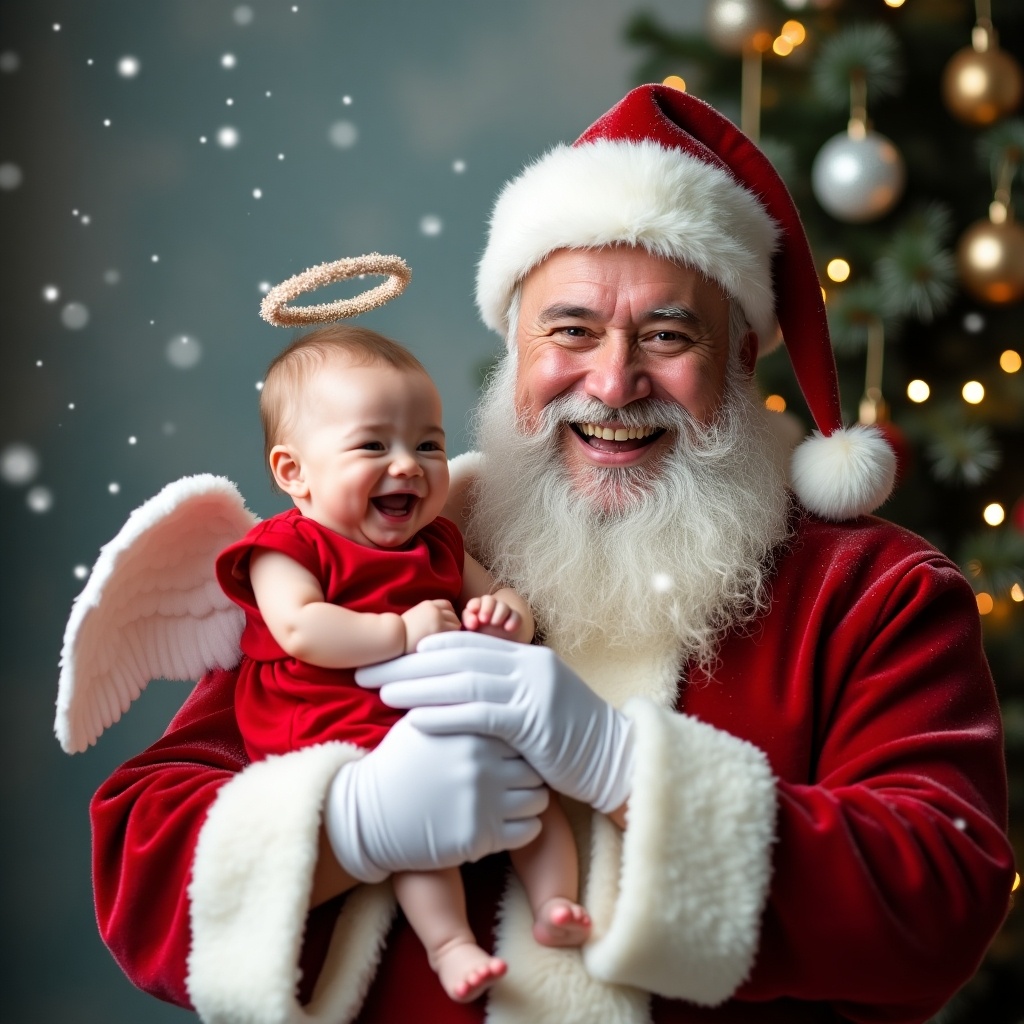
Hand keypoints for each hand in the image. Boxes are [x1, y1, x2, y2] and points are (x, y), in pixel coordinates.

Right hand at [325, 715, 547, 882]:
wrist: (367, 813)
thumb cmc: (397, 764)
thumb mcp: (421, 721)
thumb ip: (454, 702)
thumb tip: (482, 679)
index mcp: (471, 733)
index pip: (521, 732)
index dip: (519, 742)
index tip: (512, 750)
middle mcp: (482, 766)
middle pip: (533, 766)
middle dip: (528, 771)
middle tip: (515, 778)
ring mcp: (483, 803)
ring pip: (538, 799)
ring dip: (530, 800)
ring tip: (512, 799)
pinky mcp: (481, 837)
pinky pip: (529, 831)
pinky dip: (525, 826)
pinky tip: (507, 821)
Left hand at [356, 632, 633, 813]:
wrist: (617, 759)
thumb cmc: (570, 739)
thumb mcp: (536, 704)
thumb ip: (502, 691)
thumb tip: (457, 690)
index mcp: (526, 657)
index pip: (465, 643)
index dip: (422, 648)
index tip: (387, 656)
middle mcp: (528, 665)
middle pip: (455, 657)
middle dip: (406, 663)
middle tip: (365, 671)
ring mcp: (533, 690)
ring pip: (463, 681)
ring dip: (417, 686)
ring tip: (379, 691)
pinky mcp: (535, 721)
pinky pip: (481, 713)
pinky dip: (446, 713)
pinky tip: (415, 719)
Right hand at [400, 598, 460, 652]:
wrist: (395, 636)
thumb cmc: (402, 631)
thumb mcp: (416, 616)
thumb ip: (428, 616)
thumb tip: (440, 622)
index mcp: (428, 605)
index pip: (447, 605)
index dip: (449, 614)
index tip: (445, 623)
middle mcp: (434, 609)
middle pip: (453, 614)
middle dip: (452, 623)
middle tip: (445, 634)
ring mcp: (438, 618)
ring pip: (456, 622)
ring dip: (452, 631)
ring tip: (443, 640)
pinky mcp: (440, 628)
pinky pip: (454, 631)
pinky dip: (452, 637)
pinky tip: (444, 643)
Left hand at [462, 594, 522, 638]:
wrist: (495, 647)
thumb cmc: (479, 639)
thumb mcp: (471, 633)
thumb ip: (469, 624)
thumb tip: (473, 623)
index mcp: (477, 609)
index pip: (475, 603)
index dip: (474, 606)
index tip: (472, 612)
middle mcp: (490, 608)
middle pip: (489, 600)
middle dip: (486, 608)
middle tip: (483, 620)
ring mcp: (504, 613)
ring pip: (503, 606)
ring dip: (499, 613)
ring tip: (494, 623)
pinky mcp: (515, 620)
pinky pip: (516, 616)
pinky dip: (513, 621)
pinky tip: (508, 628)